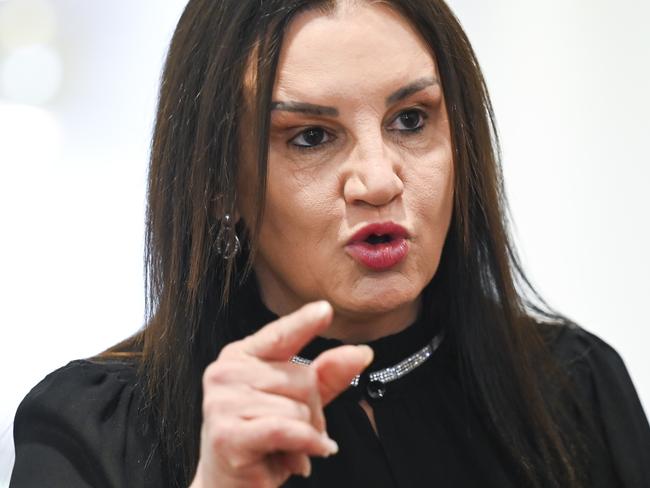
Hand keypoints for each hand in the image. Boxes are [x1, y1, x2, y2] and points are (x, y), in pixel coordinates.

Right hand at [190, 301, 373, 487]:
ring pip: (297, 408)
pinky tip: (303, 459)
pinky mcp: (227, 433)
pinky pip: (287, 429)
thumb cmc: (262, 439)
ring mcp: (223, 402)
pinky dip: (305, 445)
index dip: (304, 323)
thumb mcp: (297, 404)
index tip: (326, 309)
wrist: (227, 487)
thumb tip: (361, 353)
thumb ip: (325, 376)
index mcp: (241, 355)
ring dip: (306, 435)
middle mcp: (226, 372)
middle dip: (313, 411)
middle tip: (299, 433)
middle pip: (302, 378)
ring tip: (288, 448)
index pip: (280, 335)